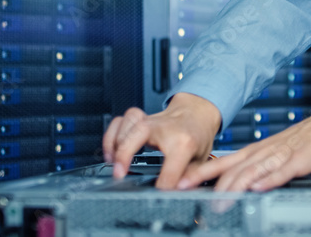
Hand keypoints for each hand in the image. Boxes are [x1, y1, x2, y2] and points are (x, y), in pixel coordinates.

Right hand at [102, 92, 220, 189]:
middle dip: (124, 156)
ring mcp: (150, 121)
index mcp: (183, 143)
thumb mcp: (200, 159)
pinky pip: (119, 122)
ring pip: (126, 125)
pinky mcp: (140, 119)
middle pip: (138, 135)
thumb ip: (190, 177)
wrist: (197, 112)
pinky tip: (110, 151)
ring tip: (112, 164)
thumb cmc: (197, 135)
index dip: (162, 188)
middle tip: (119, 175)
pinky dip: (110, 136)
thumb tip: (179, 194)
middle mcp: (164, 129)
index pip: (169, 172)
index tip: (157, 196)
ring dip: (114, 145)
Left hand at [177, 107, 310, 191]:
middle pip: (233, 169)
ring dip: (234, 187)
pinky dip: (268, 180)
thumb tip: (234, 186)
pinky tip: (259, 188)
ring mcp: (278, 156)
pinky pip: (280, 171)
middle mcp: (262, 153)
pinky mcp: (296, 161)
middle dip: (211, 185)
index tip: (181, 182)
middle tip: (193, 196)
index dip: (200, 173)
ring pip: (252, 171)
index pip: (222, 163)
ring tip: (220, 201)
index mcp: (254, 152)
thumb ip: (253, 169)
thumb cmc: (300, 142)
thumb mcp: (271, 154)